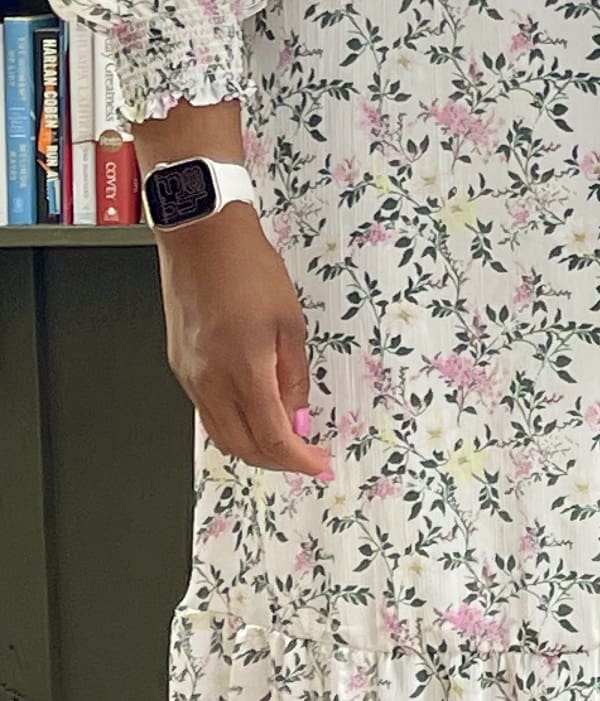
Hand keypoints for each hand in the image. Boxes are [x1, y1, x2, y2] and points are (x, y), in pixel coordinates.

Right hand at [157, 205, 332, 481]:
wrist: (201, 236)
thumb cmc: (247, 268)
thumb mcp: (290, 323)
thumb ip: (293, 377)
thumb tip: (298, 416)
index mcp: (242, 370)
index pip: (271, 437)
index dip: (298, 459)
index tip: (318, 464)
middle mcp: (209, 380)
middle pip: (241, 446)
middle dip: (277, 461)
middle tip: (304, 457)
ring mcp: (190, 375)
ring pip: (220, 433)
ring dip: (252, 447)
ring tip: (283, 441)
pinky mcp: (180, 364)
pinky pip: (206, 411)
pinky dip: (232, 425)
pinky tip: (253, 415)